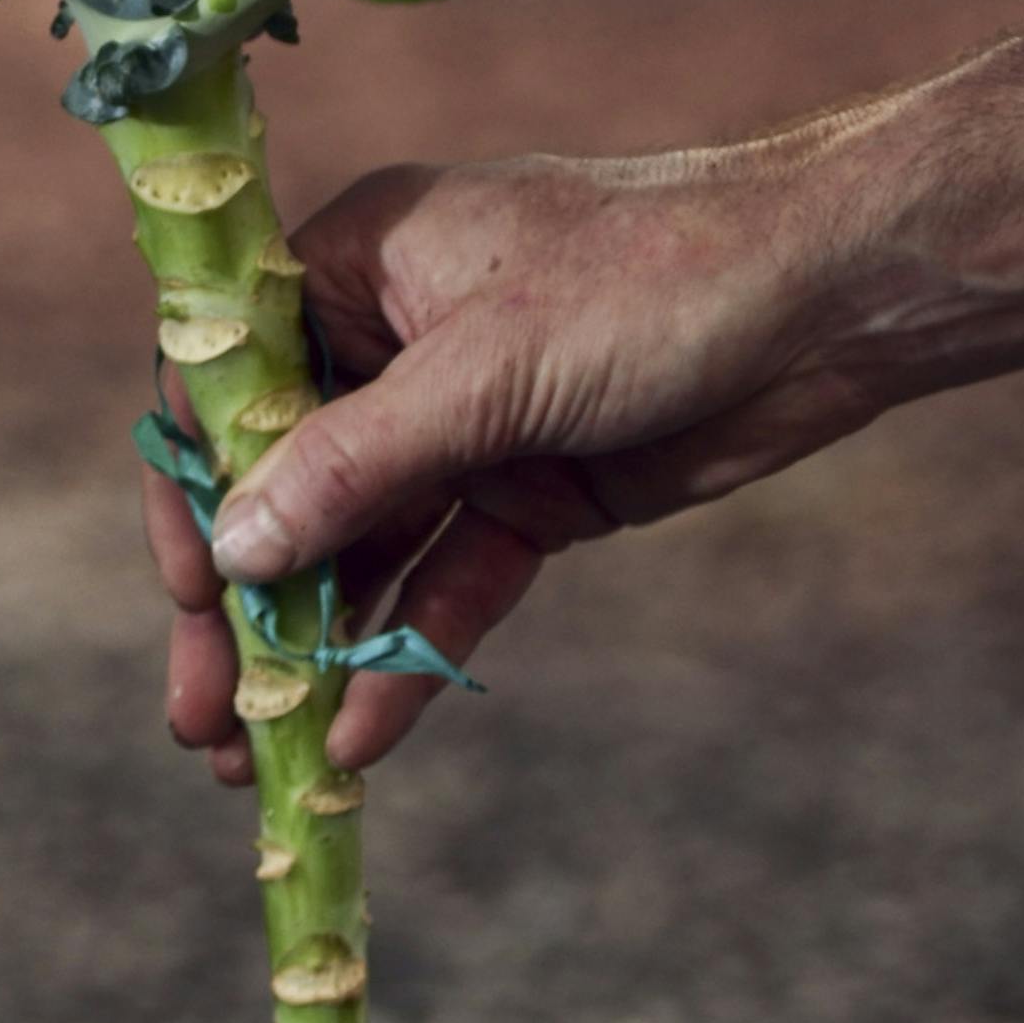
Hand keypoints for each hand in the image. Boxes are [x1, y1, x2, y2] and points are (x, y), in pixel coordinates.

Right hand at [144, 143, 881, 782]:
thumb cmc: (652, 278)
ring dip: (314, 647)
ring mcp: (465, 422)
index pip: (230, 375)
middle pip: (285, 479)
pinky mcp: (534, 491)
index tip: (191, 592)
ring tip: (264, 760)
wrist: (831, 299)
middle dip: (242, 601)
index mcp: (360, 262)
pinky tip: (364, 735)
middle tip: (203, 719)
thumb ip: (354, 465)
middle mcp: (395, 339)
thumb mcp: (487, 372)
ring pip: (362, 547)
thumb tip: (233, 549)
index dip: (196, 486)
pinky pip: (448, 581)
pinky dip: (407, 650)